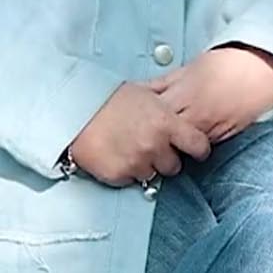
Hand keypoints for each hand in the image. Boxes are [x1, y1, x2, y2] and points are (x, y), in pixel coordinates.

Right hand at [68, 83, 212, 187]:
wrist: (74, 111)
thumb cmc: (108, 98)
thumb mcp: (143, 91)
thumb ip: (166, 102)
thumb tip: (183, 99)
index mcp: (166, 122)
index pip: (199, 146)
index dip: (197, 148)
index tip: (192, 149)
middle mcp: (155, 145)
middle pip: (175, 166)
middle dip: (166, 158)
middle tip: (150, 146)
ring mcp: (137, 162)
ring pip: (153, 175)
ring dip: (145, 165)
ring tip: (130, 149)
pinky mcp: (119, 175)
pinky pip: (131, 180)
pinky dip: (126, 171)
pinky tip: (116, 155)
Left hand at [145, 45, 272, 144]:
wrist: (261, 70)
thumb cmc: (227, 64)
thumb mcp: (191, 67)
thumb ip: (168, 82)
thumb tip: (147, 91)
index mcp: (184, 93)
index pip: (154, 113)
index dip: (141, 118)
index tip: (131, 121)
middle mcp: (195, 114)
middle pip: (164, 134)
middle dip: (152, 137)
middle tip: (140, 139)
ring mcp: (210, 128)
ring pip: (181, 145)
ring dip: (169, 146)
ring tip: (157, 147)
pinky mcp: (223, 136)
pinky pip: (200, 145)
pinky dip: (189, 147)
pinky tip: (182, 146)